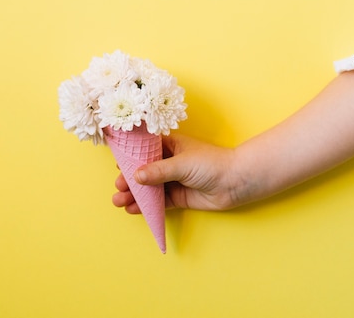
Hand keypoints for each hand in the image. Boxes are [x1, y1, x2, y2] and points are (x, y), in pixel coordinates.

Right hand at [112, 134, 247, 211]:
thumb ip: (158, 171)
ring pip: (149, 188)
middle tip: (118, 187)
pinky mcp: (178, 197)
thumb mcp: (182, 164)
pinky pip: (158, 201)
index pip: (145, 149)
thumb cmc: (212, 164)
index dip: (131, 156)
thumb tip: (135, 177)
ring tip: (119, 201)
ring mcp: (174, 180)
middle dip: (129, 179)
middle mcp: (170, 162)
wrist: (236, 182)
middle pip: (144, 170)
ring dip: (134, 194)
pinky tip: (133, 209)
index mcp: (171, 145)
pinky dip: (145, 206)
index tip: (117, 165)